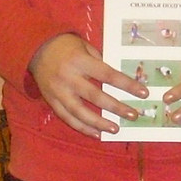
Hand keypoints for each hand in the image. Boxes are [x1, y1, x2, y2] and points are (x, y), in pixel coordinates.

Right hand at [28, 32, 146, 137]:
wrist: (36, 49)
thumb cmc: (67, 46)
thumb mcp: (86, 46)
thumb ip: (100, 62)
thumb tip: (119, 79)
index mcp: (81, 61)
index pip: (108, 75)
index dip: (127, 85)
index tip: (143, 93)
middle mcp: (69, 78)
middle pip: (96, 96)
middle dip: (116, 107)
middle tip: (133, 115)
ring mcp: (58, 92)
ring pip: (80, 112)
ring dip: (99, 123)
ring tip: (116, 129)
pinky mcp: (51, 101)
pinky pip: (67, 117)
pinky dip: (82, 127)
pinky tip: (96, 134)